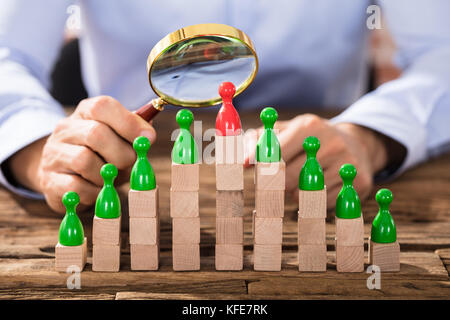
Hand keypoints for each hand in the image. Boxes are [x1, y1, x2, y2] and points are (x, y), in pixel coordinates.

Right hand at [7, 96, 155, 212]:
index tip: (149, 138)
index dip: (129, 122)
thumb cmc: (102, 155)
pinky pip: (76, 187)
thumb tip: (149, 134)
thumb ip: (135, 132)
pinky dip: (95, 191)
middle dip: (122, 153)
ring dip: (107, 174)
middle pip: (96, 134)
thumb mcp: (120, 138)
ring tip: (111, 177)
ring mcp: (53, 154)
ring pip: (84, 160)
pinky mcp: (50, 180)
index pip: (102, 106)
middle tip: (130, 163)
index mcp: (85, 112)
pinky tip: (98, 189)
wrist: (65, 177)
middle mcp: (65, 129)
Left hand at [244, 114, 400, 208]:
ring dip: (295, 192)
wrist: (355, 143)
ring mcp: (347, 163)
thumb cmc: (308, 139)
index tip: (250, 168)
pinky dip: (315, 201)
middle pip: (288, 177)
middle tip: (277, 180)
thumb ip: (259, 141)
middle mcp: (331, 142)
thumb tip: (243, 162)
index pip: (277, 150)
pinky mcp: (361, 182)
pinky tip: (321, 187)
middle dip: (277, 182)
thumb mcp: (285, 131)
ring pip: (304, 193)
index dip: (261, 162)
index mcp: (309, 126)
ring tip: (302, 180)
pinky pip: (323, 203)